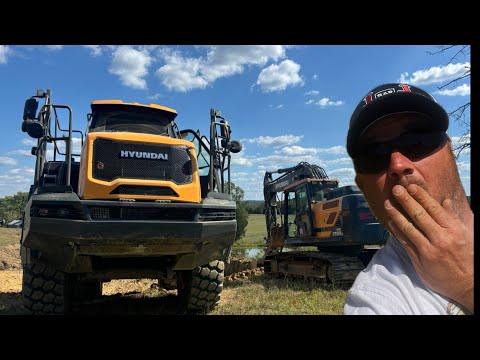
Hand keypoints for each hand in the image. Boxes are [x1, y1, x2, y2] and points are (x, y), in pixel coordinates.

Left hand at [384, 184, 473, 312]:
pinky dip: (396, 231)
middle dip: (406, 200)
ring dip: (396, 215)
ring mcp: (429, 250)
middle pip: (419, 215)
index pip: (434, 209)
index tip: (411, 187)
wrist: (467, 284)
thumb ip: (452, 218)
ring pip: (409, 228)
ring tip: (387, 204)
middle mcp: (441, 238)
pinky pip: (405, 243)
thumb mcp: (464, 235)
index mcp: (453, 230)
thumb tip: (444, 201)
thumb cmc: (466, 257)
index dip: (421, 196)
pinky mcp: (419, 261)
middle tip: (395, 189)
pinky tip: (390, 223)